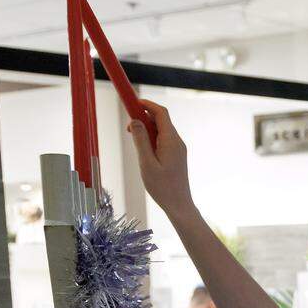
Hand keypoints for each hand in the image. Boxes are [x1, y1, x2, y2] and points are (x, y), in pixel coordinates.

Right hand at [129, 100, 190, 214]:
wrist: (179, 205)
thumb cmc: (163, 188)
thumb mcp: (146, 164)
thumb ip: (141, 141)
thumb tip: (136, 120)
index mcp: (171, 141)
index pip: (160, 113)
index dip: (146, 104)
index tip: (132, 102)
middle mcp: (177, 142)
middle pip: (160, 120)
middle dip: (143, 118)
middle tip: (128, 129)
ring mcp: (178, 148)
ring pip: (161, 130)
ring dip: (146, 130)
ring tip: (135, 142)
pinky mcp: (176, 155)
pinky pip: (163, 140)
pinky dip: (152, 139)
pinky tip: (143, 152)